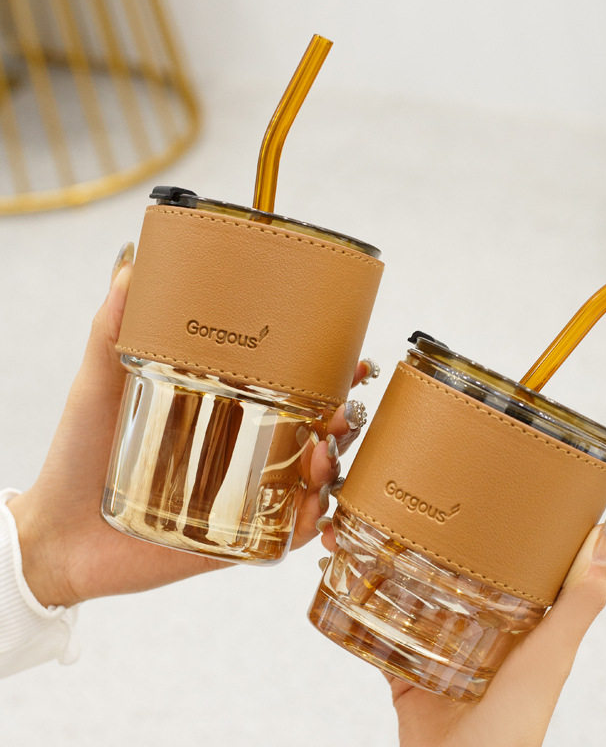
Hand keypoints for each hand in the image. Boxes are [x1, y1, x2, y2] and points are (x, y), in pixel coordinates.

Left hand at [7, 243, 375, 607]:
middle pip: (313, 433)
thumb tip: (129, 264)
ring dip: (331, 468)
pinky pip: (288, 533)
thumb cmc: (75, 455)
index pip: (289, 388)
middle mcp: (242, 451)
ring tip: (322, 456)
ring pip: (310, 481)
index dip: (328, 377)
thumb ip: (111, 327)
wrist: (56, 533)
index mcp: (223, 411)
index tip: (351, 363)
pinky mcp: (236, 540)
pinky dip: (311, 523)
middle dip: (340, 421)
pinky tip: (311, 508)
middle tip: (338, 412)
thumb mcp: (98, 384)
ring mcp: (242, 496)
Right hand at [320, 506, 605, 746]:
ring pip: (410, 591)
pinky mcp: (406, 669)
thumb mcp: (551, 654)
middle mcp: (477, 625)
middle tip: (401, 491)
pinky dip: (361, 602)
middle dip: (425, 532)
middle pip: (449, 567)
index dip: (492, 516)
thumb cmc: (516, 726)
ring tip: (361, 522)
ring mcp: (439, 646)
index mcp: (515, 617)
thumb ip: (579, 600)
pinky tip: (343, 570)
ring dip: (387, 560)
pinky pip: (380, 628)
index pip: (506, 553)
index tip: (474, 473)